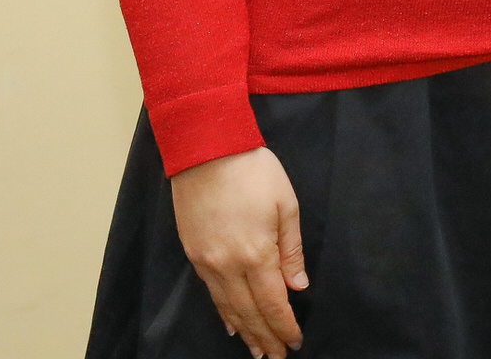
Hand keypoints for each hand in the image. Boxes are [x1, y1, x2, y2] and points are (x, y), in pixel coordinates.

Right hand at [170, 147, 305, 356]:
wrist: (207, 151)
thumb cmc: (255, 172)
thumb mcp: (287, 205)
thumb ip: (291, 250)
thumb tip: (297, 287)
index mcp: (256, 254)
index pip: (272, 302)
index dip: (284, 326)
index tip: (294, 342)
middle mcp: (228, 265)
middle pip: (248, 312)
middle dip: (265, 336)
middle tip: (276, 356)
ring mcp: (207, 261)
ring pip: (227, 306)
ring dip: (244, 330)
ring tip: (256, 349)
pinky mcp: (193, 253)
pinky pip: (211, 292)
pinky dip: (223, 311)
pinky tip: (231, 322)